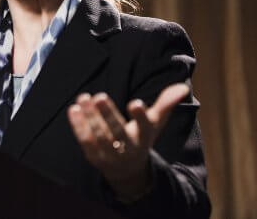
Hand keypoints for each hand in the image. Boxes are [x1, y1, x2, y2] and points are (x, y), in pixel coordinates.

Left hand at [67, 83, 189, 199]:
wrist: (128, 170)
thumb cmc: (141, 137)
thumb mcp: (154, 122)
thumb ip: (166, 104)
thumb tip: (183, 87)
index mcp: (144, 137)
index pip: (144, 126)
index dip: (140, 116)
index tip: (136, 103)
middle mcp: (128, 147)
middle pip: (117, 132)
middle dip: (108, 115)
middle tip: (99, 96)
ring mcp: (110, 154)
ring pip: (99, 135)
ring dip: (90, 117)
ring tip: (83, 97)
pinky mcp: (94, 156)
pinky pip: (85, 141)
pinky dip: (78, 126)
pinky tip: (73, 109)